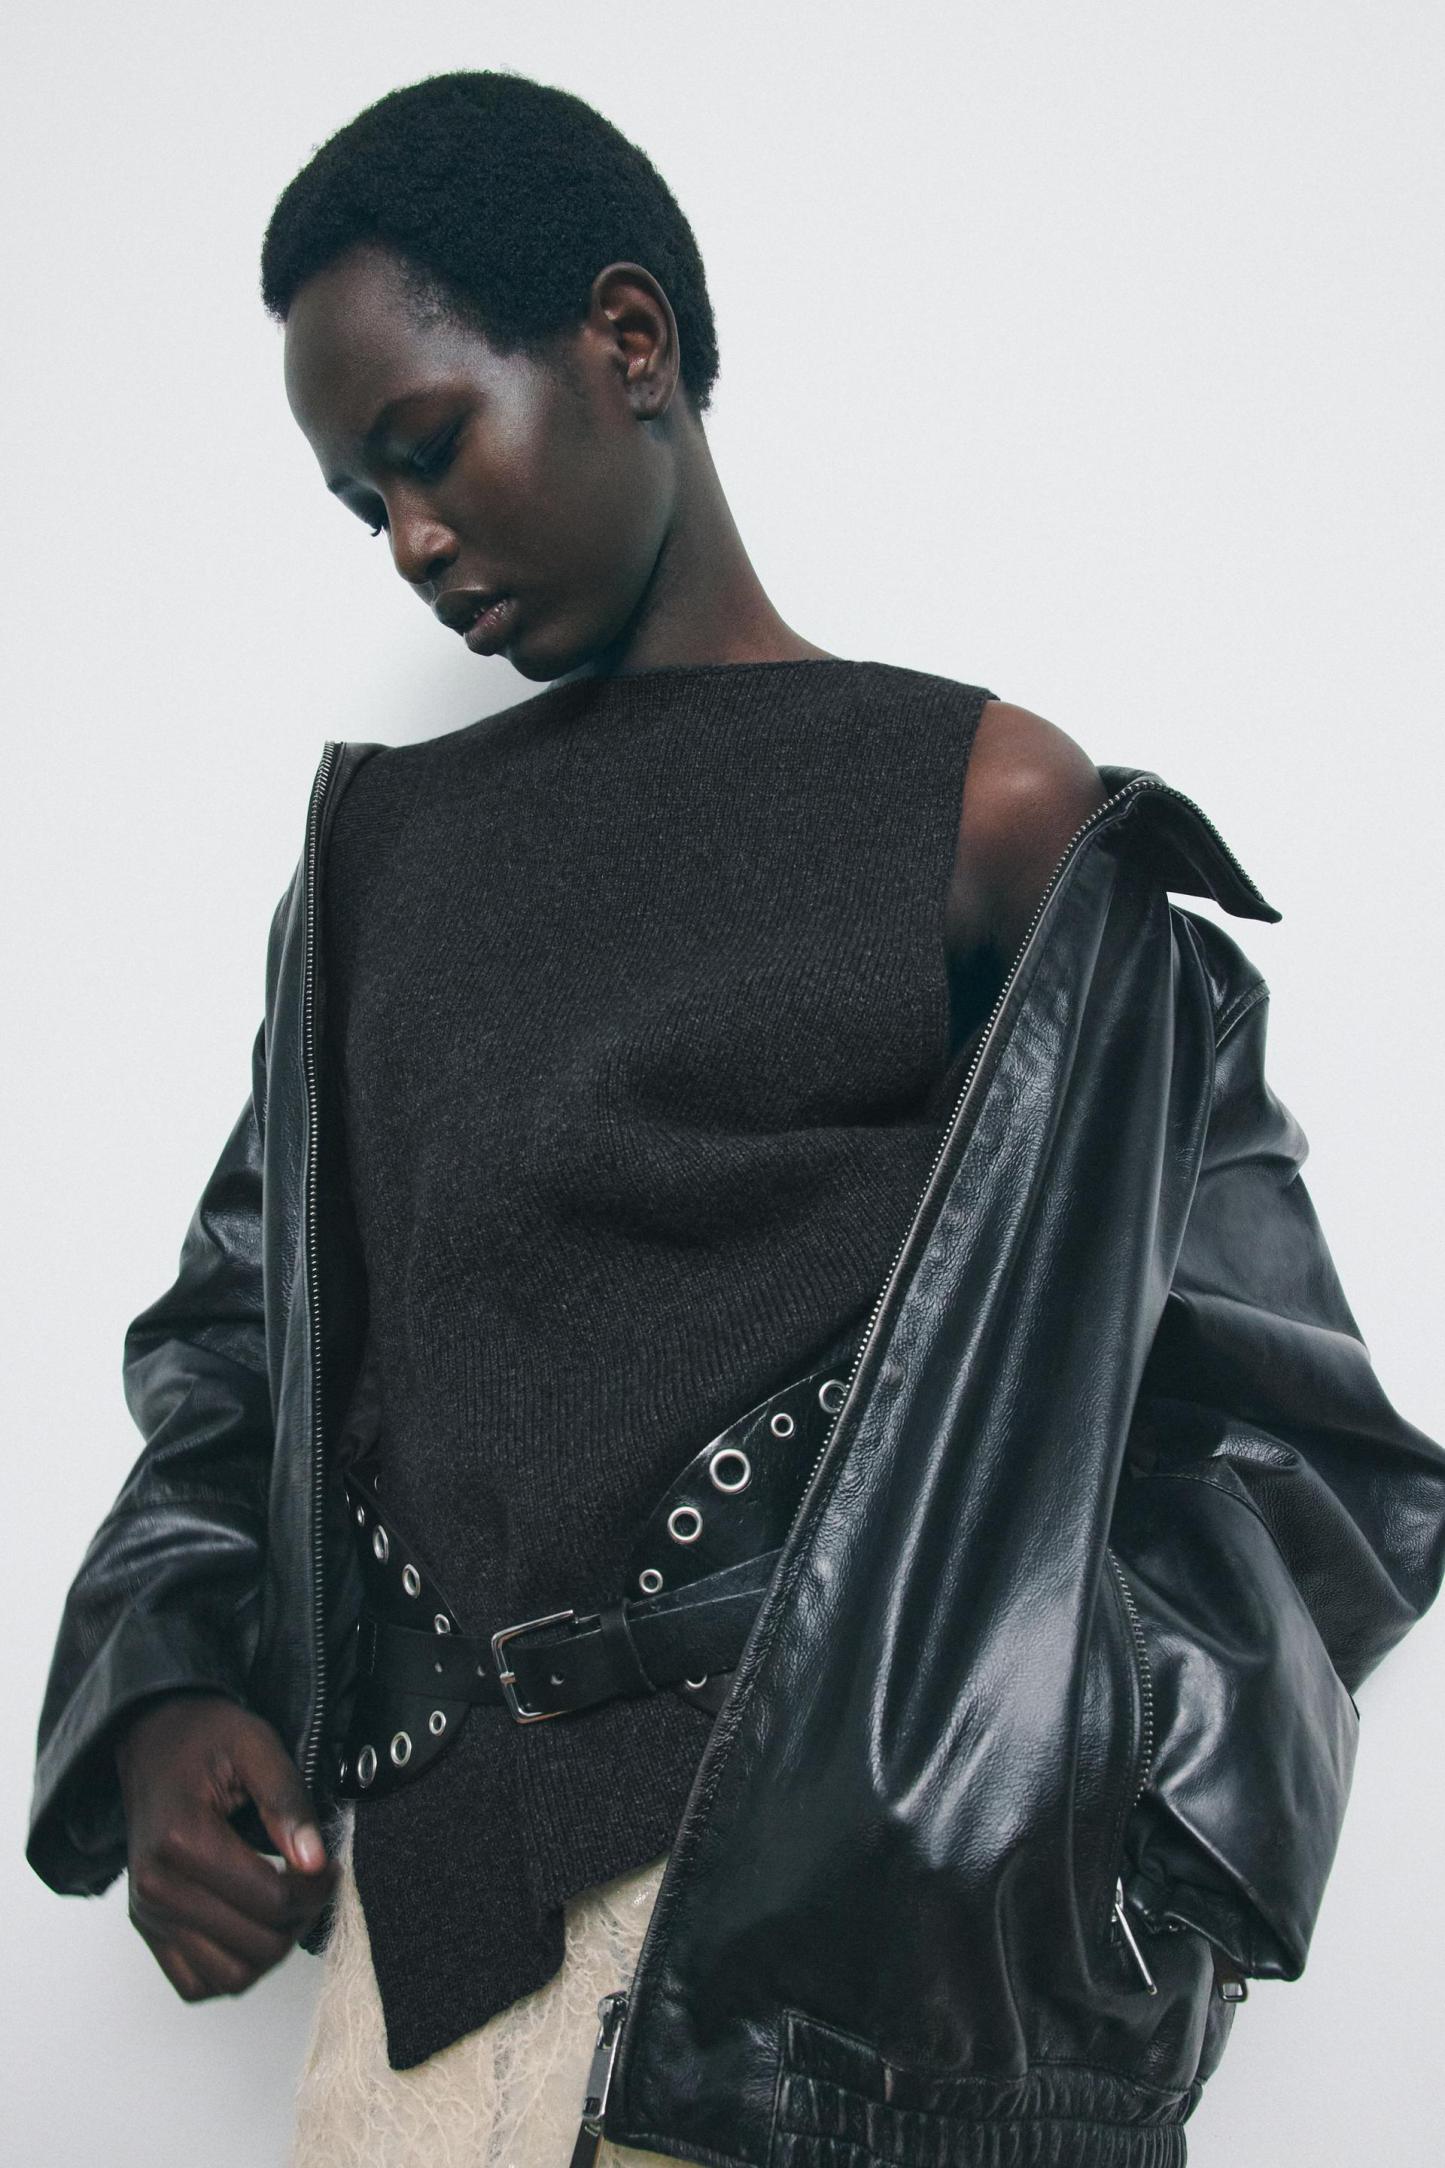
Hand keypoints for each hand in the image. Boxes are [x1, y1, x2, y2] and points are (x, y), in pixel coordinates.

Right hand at [114, 1690, 338, 2001]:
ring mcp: (148, 1914)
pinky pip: (195, 1984)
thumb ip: (288, 1802)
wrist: (153, 1739)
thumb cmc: (206, 1738)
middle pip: (255, 1944)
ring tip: (288, 1906)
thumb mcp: (256, 1746)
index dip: (316, 1890)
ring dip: (272, 1950)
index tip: (330, 1867)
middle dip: (300, 1918)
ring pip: (229, 1977)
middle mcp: (156, 1887)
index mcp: (182, 1840)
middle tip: (315, 1883)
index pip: (270, 1899)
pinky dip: (233, 1971)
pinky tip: (254, 1927)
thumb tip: (315, 1862)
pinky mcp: (148, 1929)